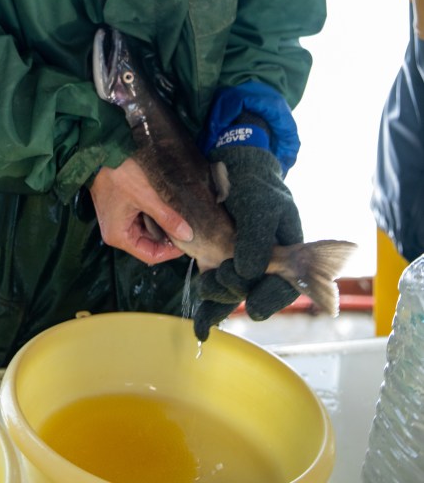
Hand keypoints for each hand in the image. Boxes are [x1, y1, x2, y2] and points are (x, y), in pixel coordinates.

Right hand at [88, 158, 192, 264]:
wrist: (102, 151)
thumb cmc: (120, 174)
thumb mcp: (146, 196)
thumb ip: (167, 217)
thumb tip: (188, 235)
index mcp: (119, 236)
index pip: (150, 255)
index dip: (171, 251)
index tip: (189, 240)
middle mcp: (116, 233)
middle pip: (148, 244)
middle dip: (168, 236)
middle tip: (188, 226)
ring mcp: (118, 221)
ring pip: (147, 231)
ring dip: (162, 224)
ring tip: (180, 217)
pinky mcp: (121, 209)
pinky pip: (141, 219)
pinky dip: (154, 215)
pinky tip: (166, 207)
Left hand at [193, 147, 302, 339]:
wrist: (231, 163)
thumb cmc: (253, 182)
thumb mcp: (259, 205)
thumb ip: (256, 238)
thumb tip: (246, 272)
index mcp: (288, 250)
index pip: (286, 286)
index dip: (270, 298)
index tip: (252, 307)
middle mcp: (267, 260)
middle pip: (256, 291)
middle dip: (236, 290)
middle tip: (220, 276)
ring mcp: (243, 260)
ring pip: (235, 292)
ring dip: (218, 295)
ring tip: (204, 286)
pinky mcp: (220, 257)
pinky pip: (218, 285)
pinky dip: (209, 304)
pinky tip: (199, 324)